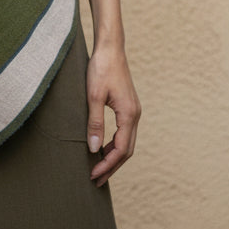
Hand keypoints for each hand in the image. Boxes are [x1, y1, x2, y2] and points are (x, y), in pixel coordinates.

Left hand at [86, 44, 140, 186]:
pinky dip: (114, 145)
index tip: (93, 175)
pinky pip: (124, 133)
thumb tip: (94, 149)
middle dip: (112, 167)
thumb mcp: (93, 96)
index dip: (107, 165)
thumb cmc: (101, 69)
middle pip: (127, 150)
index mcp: (129, 114)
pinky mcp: (128, 107)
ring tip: (98, 168)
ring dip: (113, 157)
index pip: (121, 149)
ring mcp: (133, 111)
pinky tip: (102, 148)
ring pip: (127, 142)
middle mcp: (135, 115)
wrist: (110, 48)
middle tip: (95, 180)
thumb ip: (95, 123)